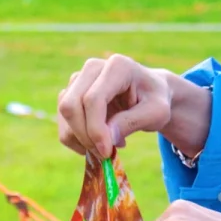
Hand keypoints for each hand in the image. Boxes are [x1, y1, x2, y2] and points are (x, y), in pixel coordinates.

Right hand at [57, 55, 211, 160]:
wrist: (148, 94)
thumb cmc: (154, 101)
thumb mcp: (156, 113)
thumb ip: (133, 122)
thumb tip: (107, 138)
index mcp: (117, 66)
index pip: (93, 99)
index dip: (96, 129)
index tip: (107, 152)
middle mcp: (92, 68)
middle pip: (71, 106)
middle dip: (84, 136)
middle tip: (104, 154)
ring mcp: (78, 79)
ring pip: (64, 116)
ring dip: (81, 140)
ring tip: (107, 146)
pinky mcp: (70, 94)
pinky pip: (63, 124)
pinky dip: (77, 140)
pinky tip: (98, 142)